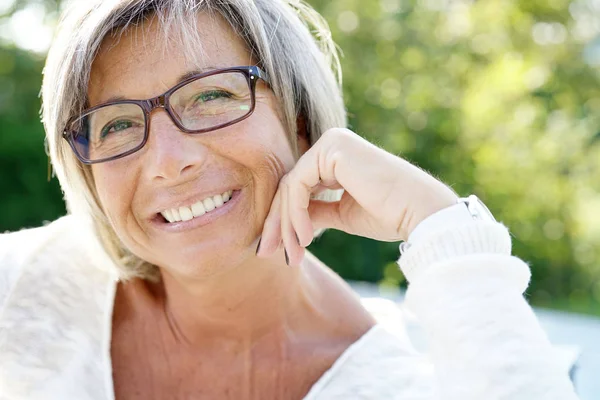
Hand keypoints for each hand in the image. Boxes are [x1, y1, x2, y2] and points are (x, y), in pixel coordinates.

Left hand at [256, 128, 458, 265]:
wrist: (419, 213)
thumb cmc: (389, 215)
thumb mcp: (342, 215)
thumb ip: (316, 212)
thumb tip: (291, 222)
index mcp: (336, 158)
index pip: (297, 188)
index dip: (283, 220)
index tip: (278, 251)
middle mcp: (331, 144)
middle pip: (289, 186)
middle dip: (277, 223)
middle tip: (266, 253)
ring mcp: (331, 143)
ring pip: (289, 187)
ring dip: (285, 224)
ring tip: (291, 254)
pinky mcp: (332, 148)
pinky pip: (298, 184)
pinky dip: (295, 213)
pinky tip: (304, 237)